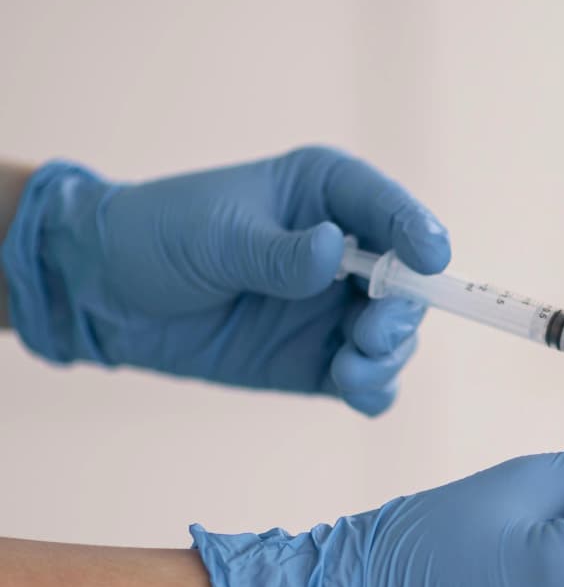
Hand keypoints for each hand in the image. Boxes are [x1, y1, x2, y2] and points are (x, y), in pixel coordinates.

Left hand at [1, 148, 450, 414]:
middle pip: (407, 283)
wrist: (110, 297)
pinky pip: (369, 379)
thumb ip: (278, 252)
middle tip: (371, 335)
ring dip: (388, 356)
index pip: (389, 209)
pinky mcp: (323, 359)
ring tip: (350, 371)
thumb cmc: (160, 237)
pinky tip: (353, 390)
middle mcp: (346, 252)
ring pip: (395, 336)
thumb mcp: (216, 236)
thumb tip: (336, 251)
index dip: (417, 233)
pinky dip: (373, 389)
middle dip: (401, 312)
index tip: (430, 259)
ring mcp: (337, 310)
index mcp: (326, 196)